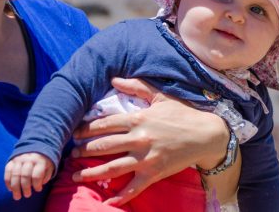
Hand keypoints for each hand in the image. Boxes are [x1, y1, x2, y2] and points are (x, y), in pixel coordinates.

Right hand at [4, 153, 53, 200]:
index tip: (38, 190)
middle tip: (27, 195)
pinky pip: (7, 173)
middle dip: (25, 188)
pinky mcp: (11, 161)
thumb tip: (39, 185)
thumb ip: (46, 176)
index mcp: (40, 160)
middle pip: (25, 175)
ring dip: (15, 188)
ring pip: (15, 175)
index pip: (37, 175)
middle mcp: (28, 159)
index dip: (37, 184)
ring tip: (17, 196)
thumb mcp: (49, 167)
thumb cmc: (43, 162)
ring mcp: (19, 159)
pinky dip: (8, 182)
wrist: (35, 149)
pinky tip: (11, 189)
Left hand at [71, 77, 229, 205]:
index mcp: (139, 118)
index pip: (105, 124)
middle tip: (72, 154)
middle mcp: (139, 139)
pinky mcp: (154, 173)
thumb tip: (114, 79)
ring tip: (77, 175)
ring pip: (111, 168)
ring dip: (91, 172)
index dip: (86, 129)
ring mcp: (146, 158)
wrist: (206, 134)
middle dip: (83, 151)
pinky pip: (133, 187)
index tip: (75, 133)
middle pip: (103, 146)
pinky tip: (107, 201)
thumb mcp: (161, 96)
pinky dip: (120, 196)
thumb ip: (137, 86)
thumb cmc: (183, 113)